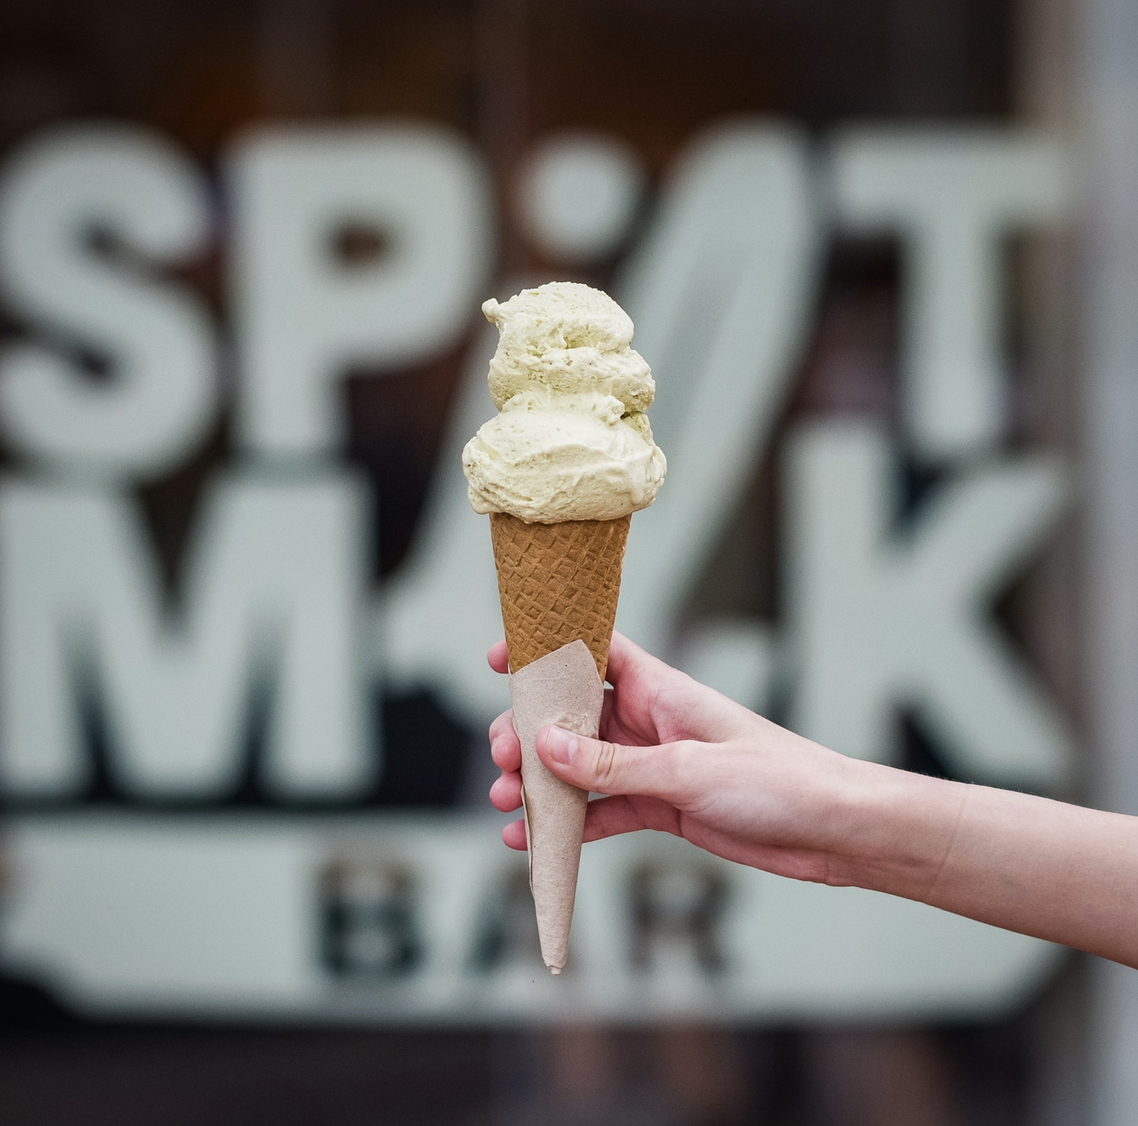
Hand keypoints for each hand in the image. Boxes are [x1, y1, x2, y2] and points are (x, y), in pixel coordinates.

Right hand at [487, 631, 886, 885]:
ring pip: (579, 767)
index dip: (547, 648)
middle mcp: (649, 721)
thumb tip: (544, 746)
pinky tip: (535, 840)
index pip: (594, 651)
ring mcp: (652, 765)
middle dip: (530, 733)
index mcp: (660, 689)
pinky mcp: (660, 806)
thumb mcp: (687, 770)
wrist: (833, 831)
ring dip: (541, 783)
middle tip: (503, 757)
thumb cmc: (778, 779)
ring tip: (506, 803)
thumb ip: (613, 764)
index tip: (501, 660)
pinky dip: (569, 824)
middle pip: (572, 716)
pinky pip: (602, 810)